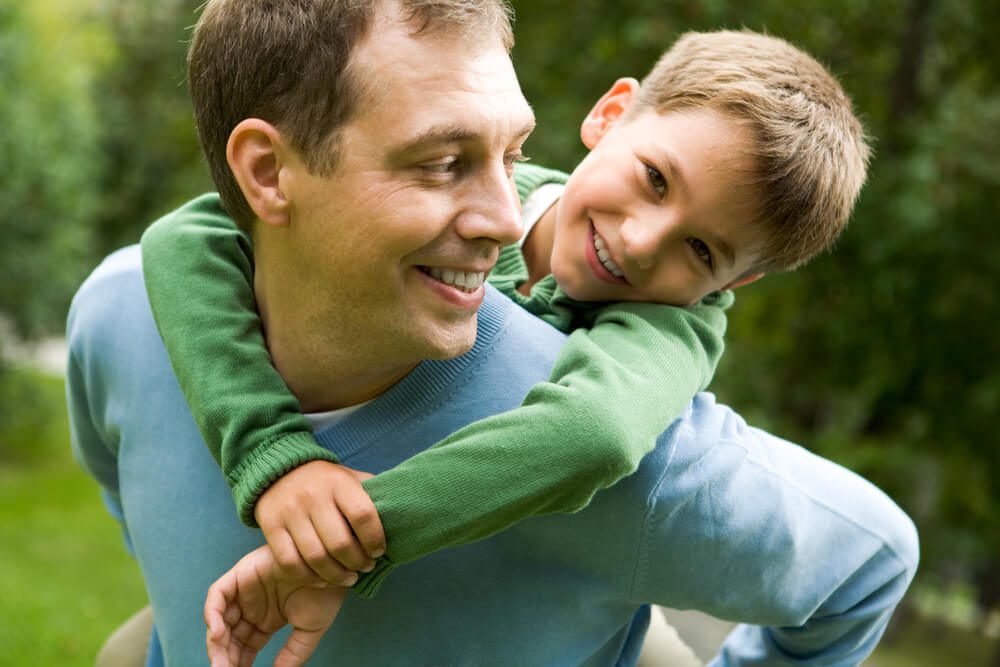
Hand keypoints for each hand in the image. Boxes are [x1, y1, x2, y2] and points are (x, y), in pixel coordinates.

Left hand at [205, 545, 347, 666]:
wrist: (332, 565)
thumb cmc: (326, 592)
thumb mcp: (309, 630)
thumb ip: (293, 653)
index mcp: (267, 618)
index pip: (244, 646)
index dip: (238, 662)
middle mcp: (252, 605)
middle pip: (229, 636)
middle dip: (225, 657)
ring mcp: (245, 590)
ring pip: (219, 619)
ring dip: (216, 643)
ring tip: (220, 663)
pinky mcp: (241, 574)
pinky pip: (217, 595)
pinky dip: (213, 614)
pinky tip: (218, 635)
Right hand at [255, 461, 384, 585]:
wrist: (280, 470)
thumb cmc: (326, 481)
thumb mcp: (351, 478)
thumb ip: (372, 495)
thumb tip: (400, 517)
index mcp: (339, 483)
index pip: (363, 515)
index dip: (375, 539)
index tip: (379, 551)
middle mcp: (313, 496)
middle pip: (340, 542)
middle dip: (357, 563)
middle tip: (365, 567)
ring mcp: (290, 512)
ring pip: (316, 557)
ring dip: (336, 575)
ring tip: (348, 578)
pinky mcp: (271, 527)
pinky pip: (290, 563)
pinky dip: (309, 577)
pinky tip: (322, 579)